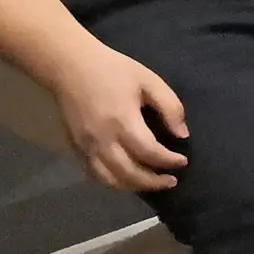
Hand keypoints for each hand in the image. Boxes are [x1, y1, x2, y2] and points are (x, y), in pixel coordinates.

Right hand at [52, 44, 188, 192]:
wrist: (70, 66)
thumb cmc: (113, 70)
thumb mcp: (149, 80)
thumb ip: (170, 107)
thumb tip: (181, 135)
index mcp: (123, 121)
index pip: (150, 153)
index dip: (169, 161)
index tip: (183, 162)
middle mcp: (102, 139)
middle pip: (129, 174)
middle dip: (153, 182)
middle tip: (171, 181)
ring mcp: (85, 146)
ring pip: (109, 180)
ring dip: (133, 187)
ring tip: (151, 183)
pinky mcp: (75, 148)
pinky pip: (94, 174)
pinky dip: (112, 182)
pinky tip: (127, 178)